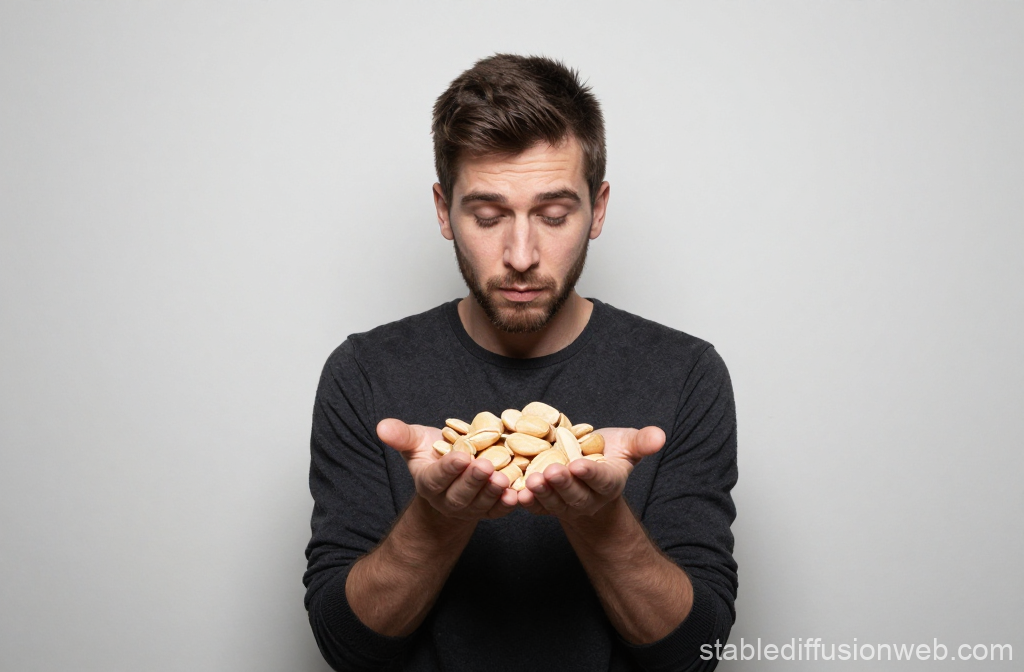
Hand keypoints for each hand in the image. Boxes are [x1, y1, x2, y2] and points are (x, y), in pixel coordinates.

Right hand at [377, 418, 517, 520]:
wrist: (454, 472)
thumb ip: (401, 435)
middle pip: (460, 495)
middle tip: (485, 466)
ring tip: (503, 478)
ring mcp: (470, 508)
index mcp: (429, 482)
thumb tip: (380, 426)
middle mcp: (448, 500)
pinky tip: (518, 493)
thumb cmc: (433, 452)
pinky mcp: (488, 511)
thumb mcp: (416, 441)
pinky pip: (498, 511)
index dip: (448, 469)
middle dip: (473, 481)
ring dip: (492, 492)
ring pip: (480, 504)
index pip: (437, 478)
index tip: (461, 456)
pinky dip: (507, 504)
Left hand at [517, 426, 665, 519]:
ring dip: (542, 493)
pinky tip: (515, 494)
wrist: (586, 468)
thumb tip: (661, 436)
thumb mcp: (627, 444)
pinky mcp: (547, 506)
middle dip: (563, 485)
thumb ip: (642, 442)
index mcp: (609, 483)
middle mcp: (588, 498)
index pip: (601, 480)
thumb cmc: (608, 453)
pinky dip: (526, 503)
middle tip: (551, 472)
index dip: (590, 474)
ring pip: (555, 502)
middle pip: (576, 495)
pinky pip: (537, 508)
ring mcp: (566, 505)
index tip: (579, 465)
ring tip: (531, 481)